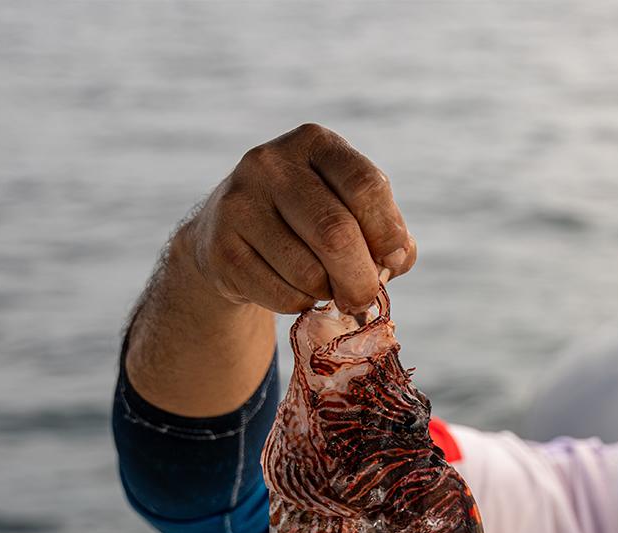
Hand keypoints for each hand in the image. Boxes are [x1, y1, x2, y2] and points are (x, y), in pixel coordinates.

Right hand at [178, 124, 416, 314]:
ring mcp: (239, 204)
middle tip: (365, 297)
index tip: (392, 258)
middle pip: (335, 233)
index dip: (387, 231)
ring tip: (324, 285)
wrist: (230, 234)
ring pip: (308, 272)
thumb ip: (386, 233)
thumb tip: (396, 260)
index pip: (365, 186)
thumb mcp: (351, 210)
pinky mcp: (221, 248)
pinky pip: (282, 295)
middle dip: (361, 278)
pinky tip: (294, 289)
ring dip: (328, 293)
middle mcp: (271, 164)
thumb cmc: (310, 222)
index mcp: (314, 143)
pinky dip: (301, 304)